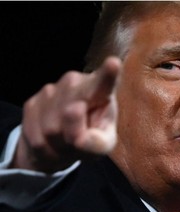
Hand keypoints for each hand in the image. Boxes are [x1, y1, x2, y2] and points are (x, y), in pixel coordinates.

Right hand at [11, 56, 121, 172]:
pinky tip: (51, 139)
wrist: (60, 142)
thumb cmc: (90, 138)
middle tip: (79, 140)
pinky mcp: (32, 102)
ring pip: (51, 128)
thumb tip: (78, 138)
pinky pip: (34, 133)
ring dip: (58, 142)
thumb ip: (97, 144)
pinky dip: (44, 145)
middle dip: (73, 135)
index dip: (108, 74)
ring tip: (66, 139)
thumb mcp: (102, 146)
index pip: (104, 82)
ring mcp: (52, 89)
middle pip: (71, 113)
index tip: (113, 63)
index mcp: (101, 92)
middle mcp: (75, 83)